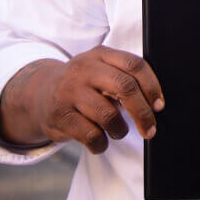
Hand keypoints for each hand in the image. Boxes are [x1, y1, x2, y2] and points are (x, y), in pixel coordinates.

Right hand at [0, 47, 164, 154]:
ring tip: (117, 131)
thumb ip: (124, 77)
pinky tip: (100, 142)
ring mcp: (70, 92)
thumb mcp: (100, 69)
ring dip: (119, 130)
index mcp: (100, 55)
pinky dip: (101, 144)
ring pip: (109, 115)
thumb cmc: (83, 85)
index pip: (134, 65)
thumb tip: (155, 102)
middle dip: (143, 112)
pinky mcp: (60, 115)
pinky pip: (92, 135)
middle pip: (125, 87)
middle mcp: (85, 70)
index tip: (159, 106)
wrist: (39, 95)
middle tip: (150, 129)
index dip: (152, 86)